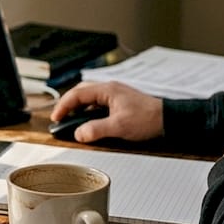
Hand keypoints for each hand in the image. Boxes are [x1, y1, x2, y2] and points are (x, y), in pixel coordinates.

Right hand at [49, 81, 163, 142]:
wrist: (168, 119)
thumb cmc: (148, 119)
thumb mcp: (119, 127)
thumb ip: (96, 129)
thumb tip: (78, 133)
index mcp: (107, 90)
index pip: (77, 94)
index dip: (63, 106)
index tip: (55, 118)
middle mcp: (109, 89)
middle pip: (81, 93)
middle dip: (68, 105)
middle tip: (60, 118)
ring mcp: (115, 95)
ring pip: (90, 98)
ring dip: (79, 108)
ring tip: (71, 121)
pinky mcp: (120, 103)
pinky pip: (98, 104)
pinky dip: (89, 112)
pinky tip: (89, 122)